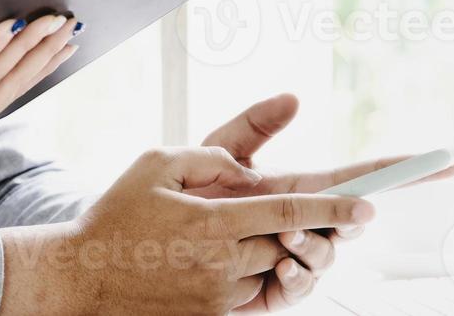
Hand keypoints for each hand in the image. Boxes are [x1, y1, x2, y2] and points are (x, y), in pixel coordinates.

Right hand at [19, 147, 373, 315]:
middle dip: (291, 230)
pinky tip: (214, 265)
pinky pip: (251, 297)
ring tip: (223, 241)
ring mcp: (219, 295)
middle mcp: (223, 261)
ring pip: (271, 272)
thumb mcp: (153, 164)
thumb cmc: (116, 215)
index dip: (335, 209)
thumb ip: (209, 156)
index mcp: (212, 220)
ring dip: (263, 255)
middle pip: (287, 244)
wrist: (83, 276)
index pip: (290, 211)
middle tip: (272, 218)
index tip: (369, 207)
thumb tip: (250, 169)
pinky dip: (246, 279)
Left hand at [188, 93, 453, 311]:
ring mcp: (295, 257)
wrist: (153, 232)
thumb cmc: (189, 190)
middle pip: (352, 222)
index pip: (359, 180)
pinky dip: (296, 275)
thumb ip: (254, 123)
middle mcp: (306, 224)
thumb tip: (293, 97)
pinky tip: (281, 265)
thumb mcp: (218, 148)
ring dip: (313, 245)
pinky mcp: (274, 289)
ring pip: (327, 255)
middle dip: (351, 218)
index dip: (401, 171)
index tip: (446, 160)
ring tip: (286, 236)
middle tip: (339, 214)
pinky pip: (299, 287)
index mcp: (300, 190)